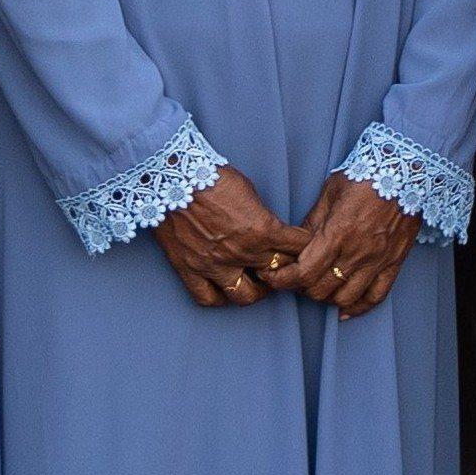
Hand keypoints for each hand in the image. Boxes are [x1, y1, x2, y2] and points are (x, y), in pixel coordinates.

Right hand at [155, 162, 301, 309]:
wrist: (171, 176)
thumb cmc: (211, 176)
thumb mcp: (249, 191)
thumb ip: (262, 216)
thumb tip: (270, 229)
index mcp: (261, 230)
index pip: (298, 247)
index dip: (304, 246)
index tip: (302, 246)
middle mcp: (241, 252)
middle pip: (277, 272)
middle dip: (285, 268)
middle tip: (284, 265)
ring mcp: (214, 265)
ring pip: (246, 295)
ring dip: (257, 290)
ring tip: (259, 283)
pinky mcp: (190, 269)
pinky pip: (208, 298)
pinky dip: (220, 298)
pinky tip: (226, 290)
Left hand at [271, 171, 424, 314]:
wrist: (406, 173)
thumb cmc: (365, 178)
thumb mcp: (330, 192)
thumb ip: (312, 221)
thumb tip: (296, 242)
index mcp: (338, 233)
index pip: (304, 272)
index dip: (283, 280)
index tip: (274, 277)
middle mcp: (357, 252)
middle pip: (321, 289)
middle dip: (302, 287)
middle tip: (297, 278)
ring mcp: (377, 261)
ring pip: (345, 298)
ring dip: (327, 297)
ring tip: (320, 286)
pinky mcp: (393, 263)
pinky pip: (376, 296)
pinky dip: (358, 308)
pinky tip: (345, 309)